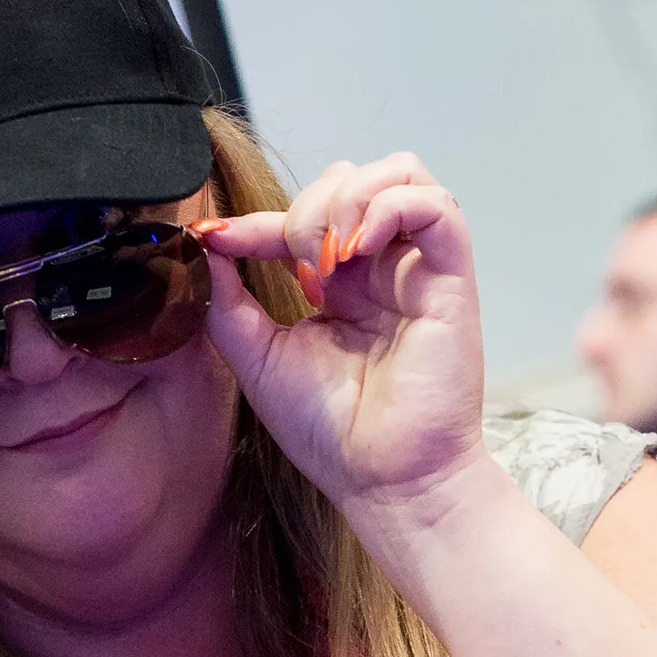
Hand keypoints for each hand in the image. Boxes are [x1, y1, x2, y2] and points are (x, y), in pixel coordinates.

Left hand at [198, 155, 488, 571]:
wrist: (382, 481)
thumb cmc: (331, 434)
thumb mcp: (257, 357)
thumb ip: (227, 300)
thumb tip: (205, 243)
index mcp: (341, 286)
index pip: (303, 217)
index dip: (259, 221)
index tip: (219, 239)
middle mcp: (382, 271)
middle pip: (352, 179)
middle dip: (308, 205)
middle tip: (293, 261)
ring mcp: (418, 272)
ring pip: (399, 175)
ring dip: (350, 197)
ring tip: (326, 252)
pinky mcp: (451, 280)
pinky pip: (437, 206)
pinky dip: (391, 207)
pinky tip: (357, 249)